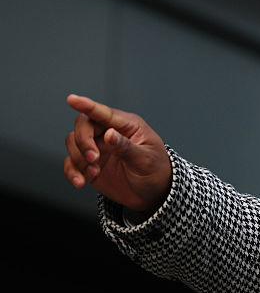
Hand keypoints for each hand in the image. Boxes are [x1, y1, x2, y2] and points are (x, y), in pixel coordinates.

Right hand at [63, 94, 171, 213]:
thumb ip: (126, 147)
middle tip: (93, 159)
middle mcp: (110, 132)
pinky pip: (71, 162)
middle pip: (83, 124)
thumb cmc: (155, 171)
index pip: (104, 112)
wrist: (152, 193)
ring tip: (94, 172)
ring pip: (73, 142)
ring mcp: (98, 147)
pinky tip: (81, 181)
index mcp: (128, 125)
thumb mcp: (145, 160)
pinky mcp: (89, 163)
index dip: (87, 105)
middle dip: (83, 141)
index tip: (72, 99)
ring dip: (79, 158)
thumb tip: (109, 134)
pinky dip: (72, 172)